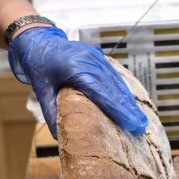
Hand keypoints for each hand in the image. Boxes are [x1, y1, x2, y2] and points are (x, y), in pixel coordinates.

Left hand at [8, 26, 147, 138]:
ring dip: (128, 101)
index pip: (101, 93)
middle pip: (113, 89)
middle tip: (141, 127)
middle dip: (128, 109)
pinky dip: (122, 90)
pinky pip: (113, 75)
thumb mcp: (41, 91)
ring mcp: (95, 57)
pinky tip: (130, 103)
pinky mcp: (98, 56)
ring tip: (139, 119)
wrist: (37, 40)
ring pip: (116, 82)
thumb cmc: (38, 66)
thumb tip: (60, 139)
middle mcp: (88, 61)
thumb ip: (51, 114)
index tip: (130, 124)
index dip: (117, 110)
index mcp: (74, 69)